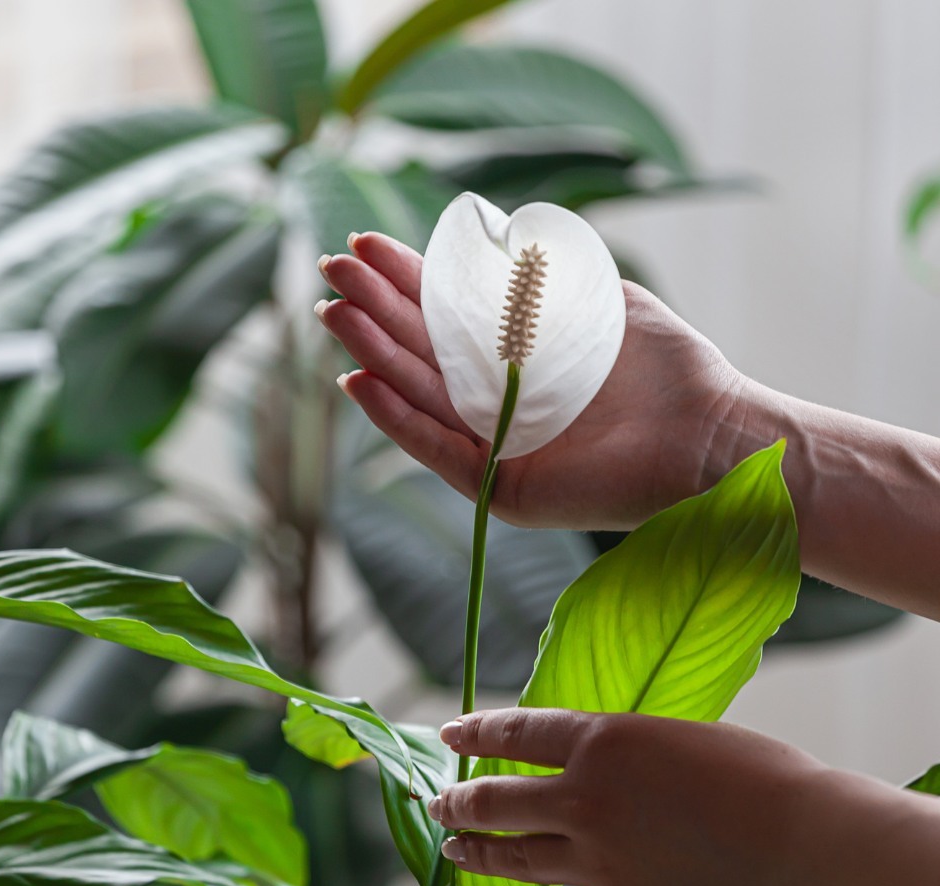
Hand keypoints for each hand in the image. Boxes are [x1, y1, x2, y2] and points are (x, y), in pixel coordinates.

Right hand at [317, 232, 744, 530]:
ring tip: (334, 316)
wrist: (710, 436)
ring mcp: (499, 447)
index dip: (405, 280)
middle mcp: (500, 402)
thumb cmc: (666, 368)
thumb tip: (490, 241)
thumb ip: (545, 277)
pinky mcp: (506, 488)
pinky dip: (398, 420)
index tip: (364, 245)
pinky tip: (360, 383)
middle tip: (331, 270)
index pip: (448, 315)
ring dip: (374, 356)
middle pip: (423, 352)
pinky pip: (441, 451)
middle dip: (375, 309)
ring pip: (421, 397)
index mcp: (519, 357)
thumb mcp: (601, 302)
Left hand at [426, 708, 850, 885]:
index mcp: (600, 741)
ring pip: (515, 857)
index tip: (448, 735)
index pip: (515, 732)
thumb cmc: (758, 774)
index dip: (475, 733)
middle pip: (498, 800)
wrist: (808, 842)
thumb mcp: (677, 734)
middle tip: (437, 804)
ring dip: (476, 852)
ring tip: (451, 848)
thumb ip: (623, 748)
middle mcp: (585, 799)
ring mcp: (600, 860)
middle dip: (459, 802)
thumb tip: (594, 757)